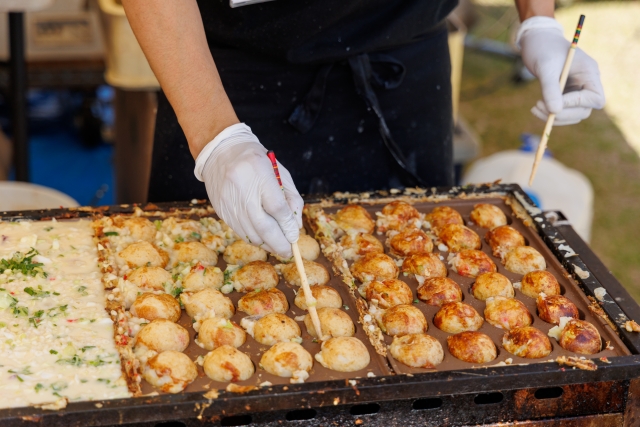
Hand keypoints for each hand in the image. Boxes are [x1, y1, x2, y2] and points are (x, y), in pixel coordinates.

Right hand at [195, 123, 303, 256]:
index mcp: (259, 172)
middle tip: (288, 251)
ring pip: (251, 233)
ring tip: (277, 245)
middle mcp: (242, 188)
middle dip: (278, 243)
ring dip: (267, 243)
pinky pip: (240, 231)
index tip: (295, 236)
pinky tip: (263, 237)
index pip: (277, 207)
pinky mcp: (221, 210)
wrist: (221, 151)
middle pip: (263, 225)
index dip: (288, 226)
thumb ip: (291, 199)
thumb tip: (296, 227)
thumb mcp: (280, 173)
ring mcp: (229, 201)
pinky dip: (254, 238)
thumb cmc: (256, 162)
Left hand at [517, 16, 604, 124]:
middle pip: (583, 111)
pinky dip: (550, 113)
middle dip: (562, 114)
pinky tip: (536, 108)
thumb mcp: (545, 67)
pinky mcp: (566, 95)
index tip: (555, 102)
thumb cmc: (543, 49)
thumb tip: (555, 112)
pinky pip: (563, 111)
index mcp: (589, 72)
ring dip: (554, 117)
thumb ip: (550, 88)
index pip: (595, 98)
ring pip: (573, 115)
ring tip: (535, 108)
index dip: (577, 104)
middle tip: (538, 108)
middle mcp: (587, 83)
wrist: (536, 41)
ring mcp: (577, 90)